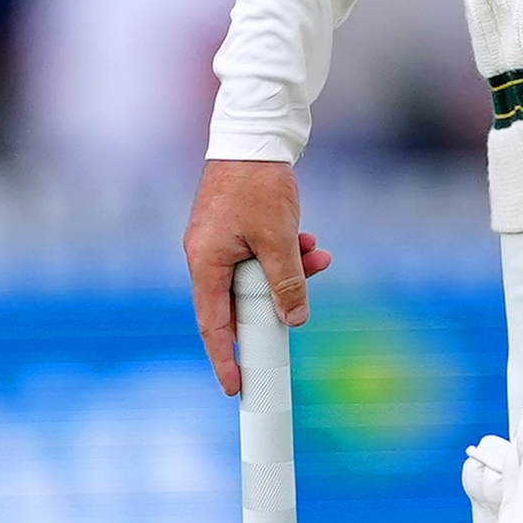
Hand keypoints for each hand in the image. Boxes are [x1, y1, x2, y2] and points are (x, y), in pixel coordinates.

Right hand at [187, 156, 330, 395]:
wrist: (254, 135)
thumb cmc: (259, 185)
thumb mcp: (278, 240)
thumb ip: (286, 284)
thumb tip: (294, 320)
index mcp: (206, 263)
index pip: (213, 325)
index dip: (225, 359)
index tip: (236, 387)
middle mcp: (206, 256)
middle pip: (239, 301)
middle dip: (275, 304)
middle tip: (298, 312)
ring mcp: (219, 242)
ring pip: (255, 276)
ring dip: (288, 273)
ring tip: (317, 256)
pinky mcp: (234, 229)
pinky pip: (259, 255)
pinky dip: (284, 254)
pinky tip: (310, 243)